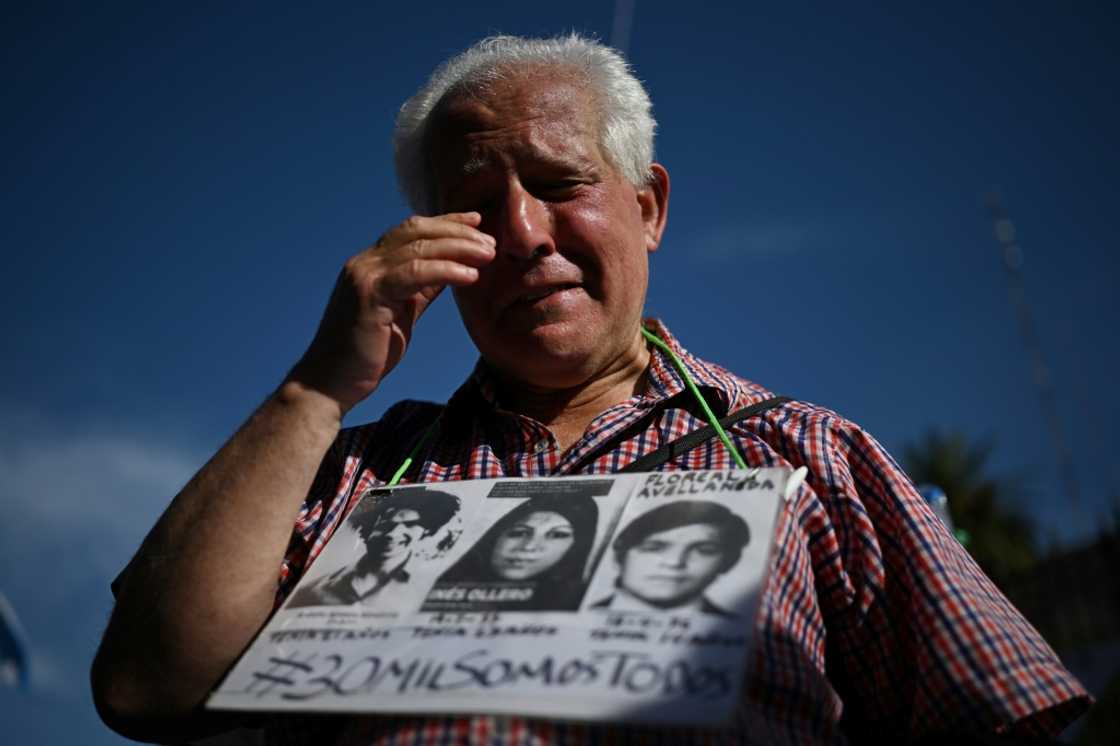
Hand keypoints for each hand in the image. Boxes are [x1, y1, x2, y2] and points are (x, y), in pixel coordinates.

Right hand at [289, 212, 494, 412]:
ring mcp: (364, 276)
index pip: (411, 231)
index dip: (445, 222)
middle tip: (490, 242)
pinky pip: (414, 273)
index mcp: (371, 265)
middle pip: (416, 230)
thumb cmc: (366, 353)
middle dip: (457, 231)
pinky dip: (446, 270)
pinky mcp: (370, 295)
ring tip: (488, 256)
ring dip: (458, 248)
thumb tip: (453, 271)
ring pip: (418, 247)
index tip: (477, 221)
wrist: (330, 383)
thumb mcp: (402, 313)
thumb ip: (422, 290)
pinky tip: (470, 277)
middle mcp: (365, 263)